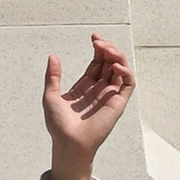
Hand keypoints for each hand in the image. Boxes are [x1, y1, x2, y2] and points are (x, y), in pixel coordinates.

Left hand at [44, 33, 133, 179]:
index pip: (97, 62)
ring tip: (107, 50)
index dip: (98, 49)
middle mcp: (99, 89)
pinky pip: (128, 84)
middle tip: (99, 42)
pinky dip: (126, 72)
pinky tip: (115, 65)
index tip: (94, 38)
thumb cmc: (59, 125)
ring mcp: (109, 95)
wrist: (68, 142)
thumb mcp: (51, 96)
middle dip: (108, 49)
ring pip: (121, 70)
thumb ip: (53, 76)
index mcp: (85, 86)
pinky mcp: (118, 103)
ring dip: (117, 57)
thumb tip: (53, 56)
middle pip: (110, 63)